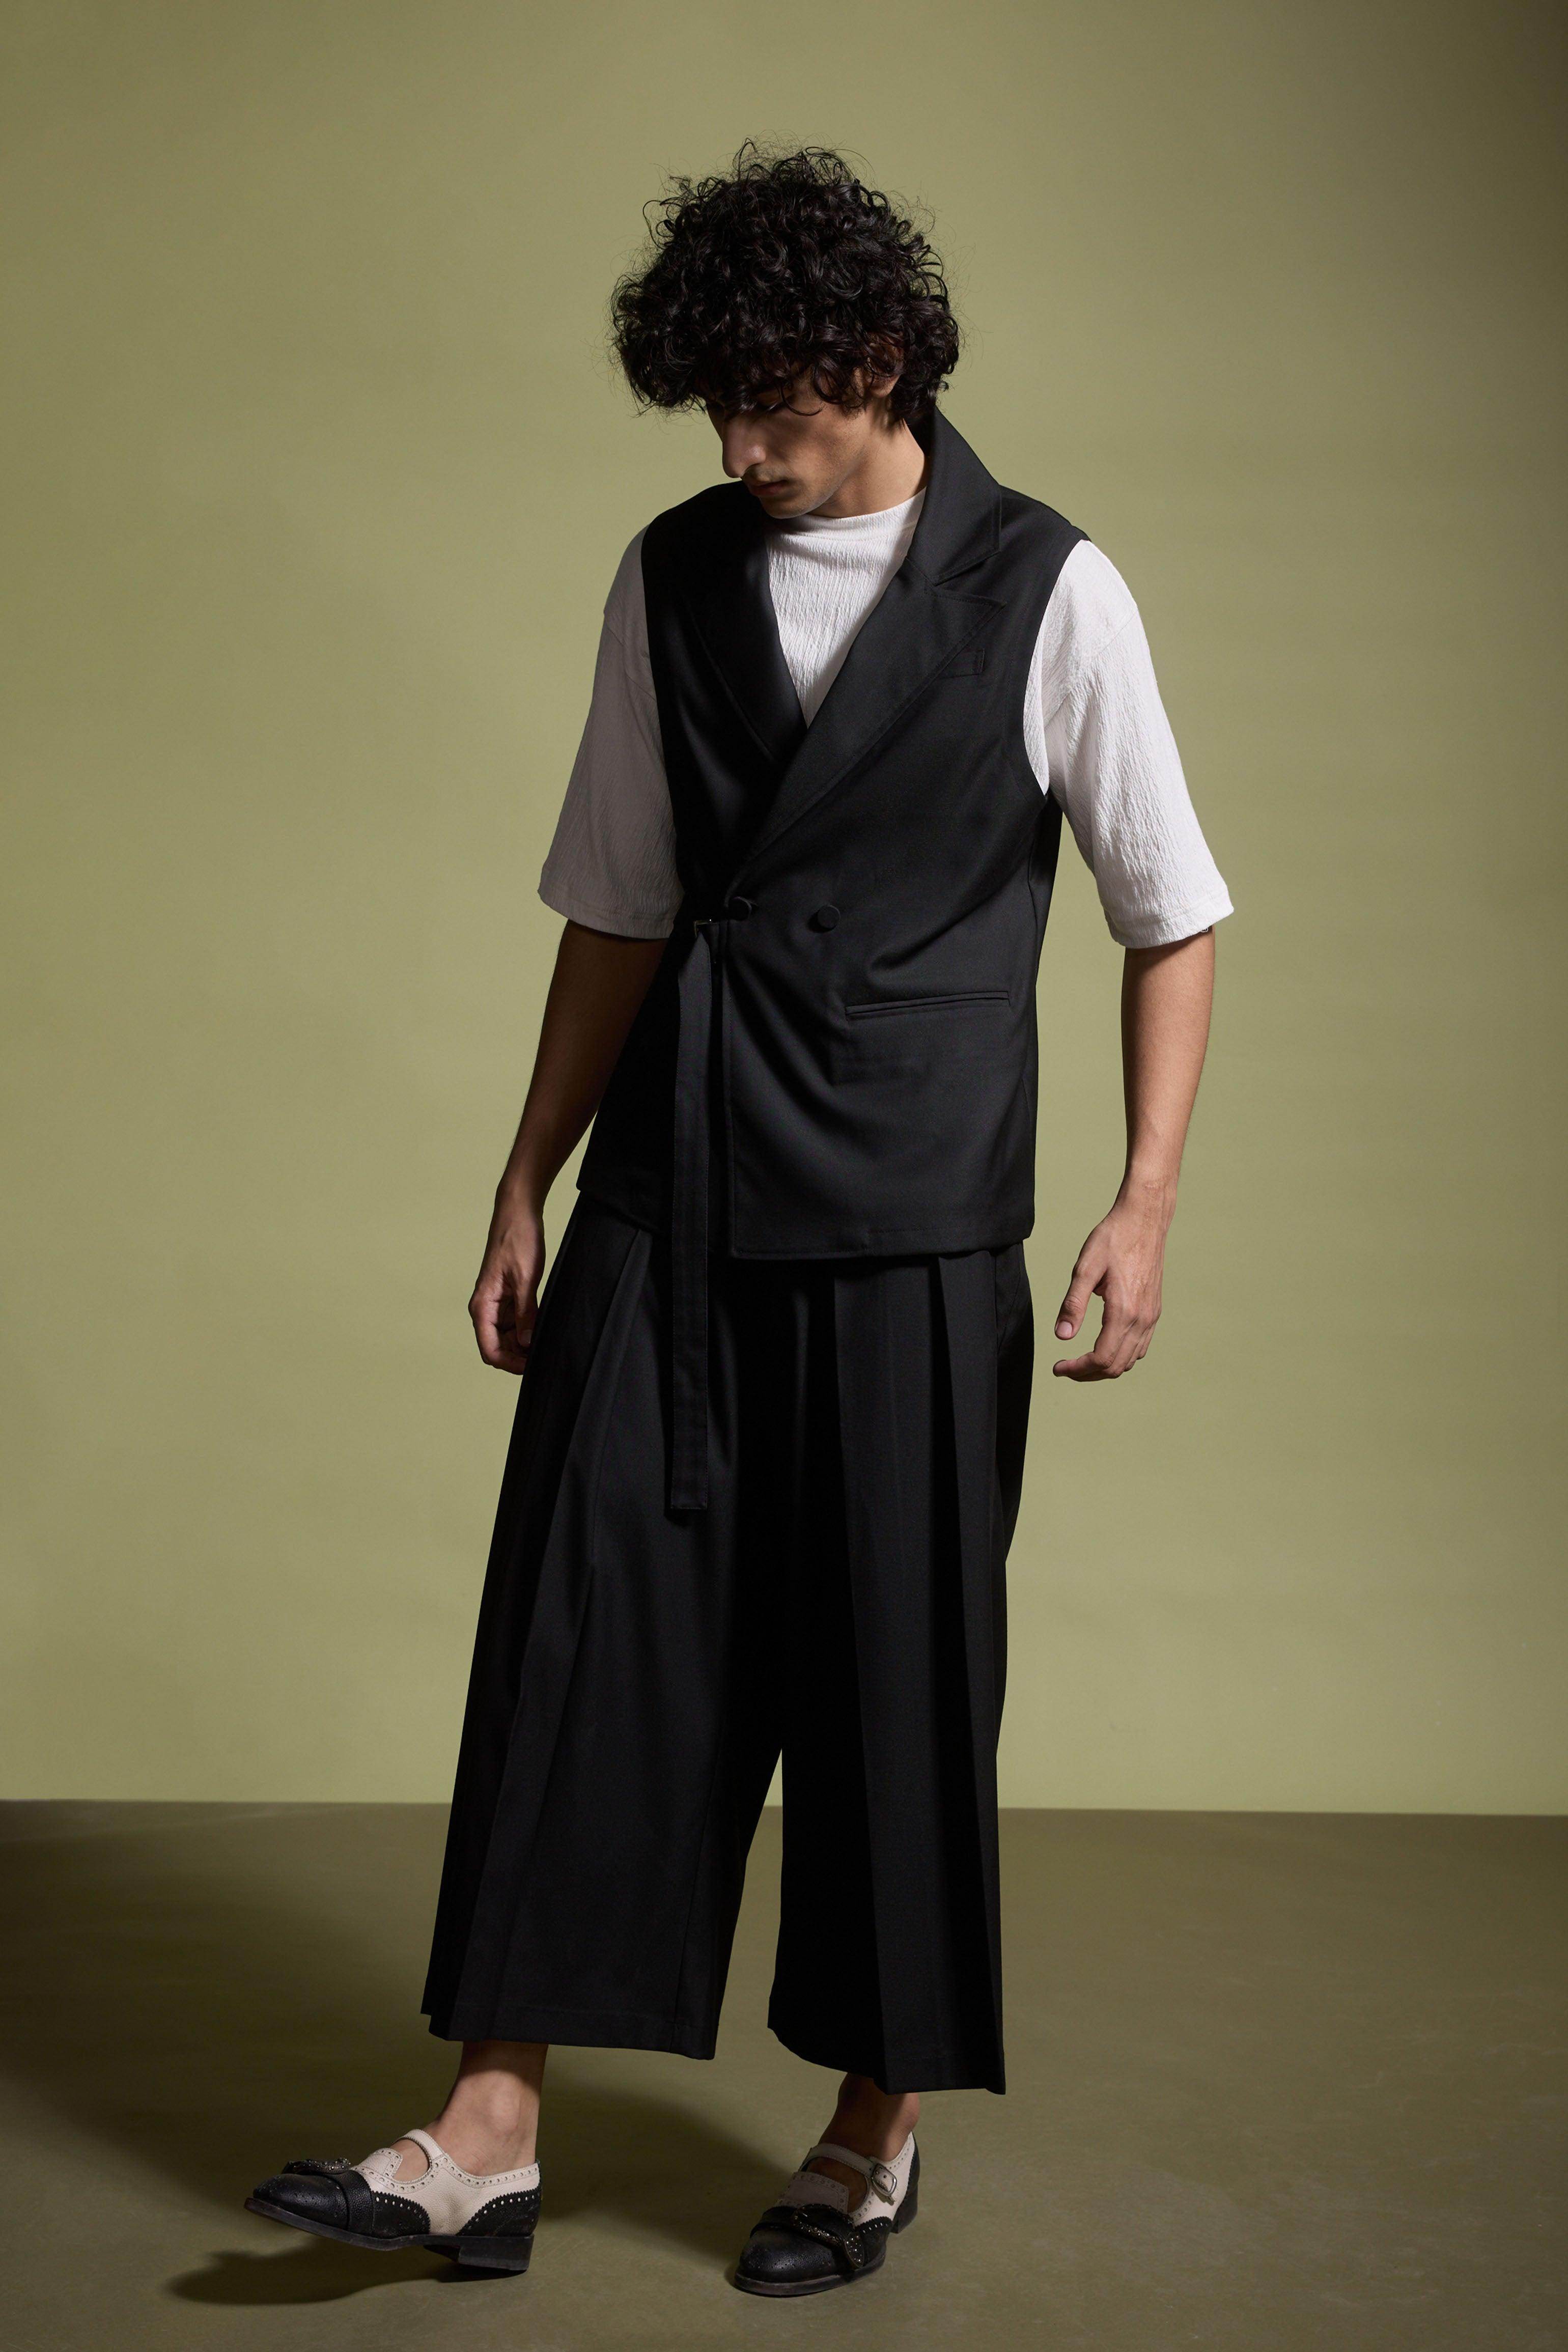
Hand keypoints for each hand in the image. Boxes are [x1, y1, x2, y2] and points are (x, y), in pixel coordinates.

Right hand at [469, 1200, 544, 1375]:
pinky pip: (515, 1324)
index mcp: (482, 1306)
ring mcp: (496, 1304)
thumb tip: (526, 1343)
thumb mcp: (525, 1279)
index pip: (489, 1351)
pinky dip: (528, 1329)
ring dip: (524, 1344)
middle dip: (519, 1356)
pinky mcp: (507, 1298)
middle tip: (546, 1354)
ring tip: (548, 1340)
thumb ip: (525, 1313)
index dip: (510, 1364)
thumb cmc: (518, 1240)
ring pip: (508, 1338)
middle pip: (498, 1348)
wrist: (518, 1213)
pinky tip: (544, 1327)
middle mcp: (485, 1309)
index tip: (533, 1365)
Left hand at [1051, 1190, 1170, 1380]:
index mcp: (1124, 1311)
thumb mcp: (1085, 1268)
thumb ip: (1073, 1304)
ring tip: (1080, 1362)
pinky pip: (1140, 1346)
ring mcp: (1151, 1316)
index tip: (1058, 1367)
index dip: (1077, 1369)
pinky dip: (1121, 1356)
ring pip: (1130, 1360)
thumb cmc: (1113, 1239)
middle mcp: (1142, 1319)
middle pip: (1116, 1366)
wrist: (1144, 1220)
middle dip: (1087, 1373)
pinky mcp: (1154, 1310)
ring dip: (1104, 1367)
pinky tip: (1104, 1347)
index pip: (1101, 1358)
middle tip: (1065, 1368)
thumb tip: (1062, 1336)